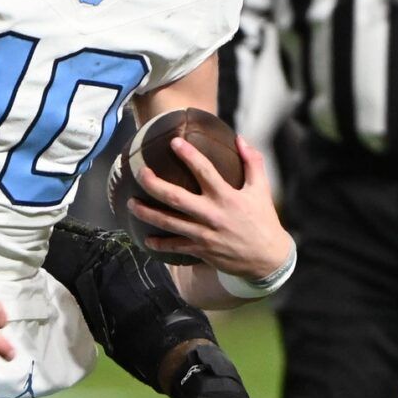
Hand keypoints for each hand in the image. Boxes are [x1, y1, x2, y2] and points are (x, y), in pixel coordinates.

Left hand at [131, 135, 292, 280]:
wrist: (267, 258)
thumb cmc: (263, 220)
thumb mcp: (262, 189)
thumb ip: (252, 162)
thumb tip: (240, 138)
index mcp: (227, 197)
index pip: (204, 171)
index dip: (188, 155)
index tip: (174, 141)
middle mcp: (212, 215)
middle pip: (176, 197)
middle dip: (154, 184)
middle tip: (139, 172)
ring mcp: (204, 234)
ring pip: (169, 223)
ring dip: (147, 213)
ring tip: (130, 203)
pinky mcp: (201, 250)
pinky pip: (175, 247)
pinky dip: (159, 244)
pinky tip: (146, 239)